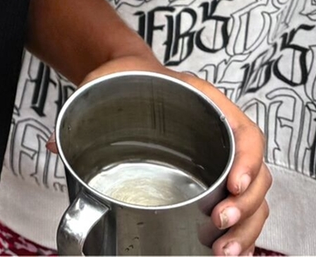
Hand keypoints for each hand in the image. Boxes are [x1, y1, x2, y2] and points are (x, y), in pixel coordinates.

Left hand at [78, 58, 272, 256]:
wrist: (126, 76)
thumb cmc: (124, 78)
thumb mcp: (106, 82)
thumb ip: (85, 109)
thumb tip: (58, 146)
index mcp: (207, 103)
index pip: (246, 133)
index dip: (247, 161)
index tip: (234, 185)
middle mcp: (222, 133)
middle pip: (257, 175)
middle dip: (246, 207)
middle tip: (221, 225)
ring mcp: (221, 160)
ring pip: (254, 200)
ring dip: (246, 229)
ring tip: (225, 252)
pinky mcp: (212, 183)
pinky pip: (240, 211)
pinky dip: (240, 235)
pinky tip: (230, 255)